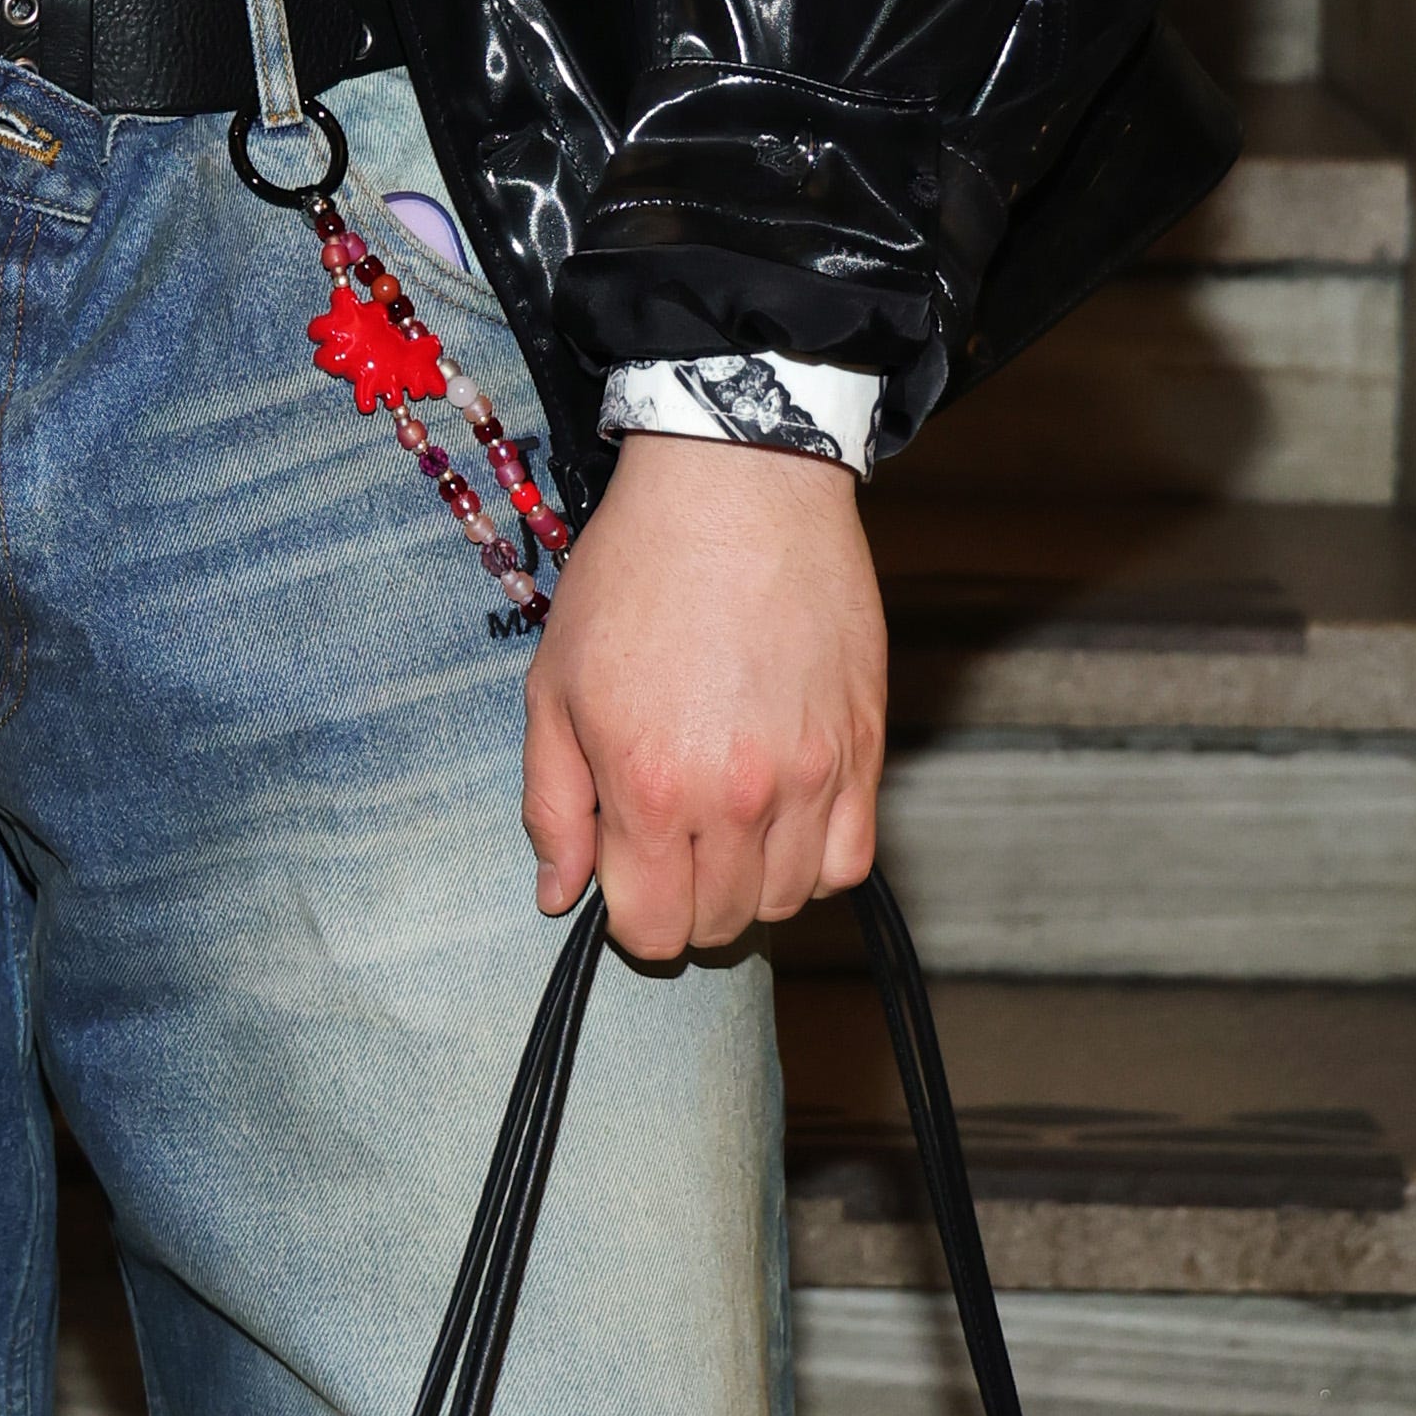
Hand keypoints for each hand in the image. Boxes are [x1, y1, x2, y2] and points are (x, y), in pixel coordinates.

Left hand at [521, 433, 885, 962]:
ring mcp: (811, 776)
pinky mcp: (863, 748)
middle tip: (666, 841)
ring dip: (746, 884)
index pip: (652, 930)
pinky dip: (814, 861)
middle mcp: (736, 798)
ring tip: (720, 825)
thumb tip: (559, 896)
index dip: (629, 917)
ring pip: (784, 901)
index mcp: (648, 786)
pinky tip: (780, 820)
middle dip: (683, 902)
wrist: (736, 485)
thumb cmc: (634, 574)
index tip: (623, 875)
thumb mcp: (553, 684)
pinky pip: (850, 860)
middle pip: (718, 925)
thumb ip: (552, 802)